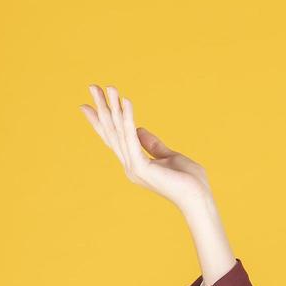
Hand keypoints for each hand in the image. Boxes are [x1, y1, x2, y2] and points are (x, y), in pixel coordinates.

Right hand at [79, 84, 212, 211]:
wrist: (198, 199)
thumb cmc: (188, 181)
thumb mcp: (169, 156)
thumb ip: (152, 144)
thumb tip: (140, 129)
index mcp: (134, 163)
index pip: (114, 137)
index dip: (100, 120)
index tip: (88, 104)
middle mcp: (129, 165)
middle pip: (111, 131)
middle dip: (102, 108)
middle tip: (91, 86)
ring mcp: (133, 167)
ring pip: (119, 131)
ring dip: (113, 107)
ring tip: (109, 88)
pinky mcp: (141, 167)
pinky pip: (132, 138)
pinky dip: (128, 119)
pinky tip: (126, 102)